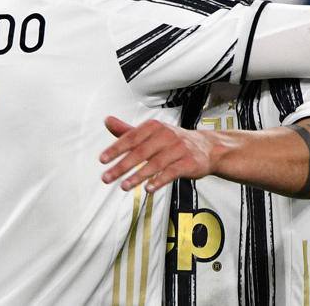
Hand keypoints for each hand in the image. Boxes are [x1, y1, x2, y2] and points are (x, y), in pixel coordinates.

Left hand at [99, 116, 215, 192]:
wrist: (207, 147)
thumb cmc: (174, 140)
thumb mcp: (151, 133)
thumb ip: (128, 131)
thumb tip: (107, 121)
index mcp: (154, 127)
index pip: (131, 138)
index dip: (116, 149)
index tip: (102, 160)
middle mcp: (166, 135)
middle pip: (140, 152)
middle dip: (122, 166)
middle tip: (107, 177)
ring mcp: (178, 148)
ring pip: (155, 163)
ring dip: (138, 176)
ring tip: (124, 186)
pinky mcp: (188, 162)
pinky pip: (172, 172)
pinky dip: (159, 180)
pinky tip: (148, 188)